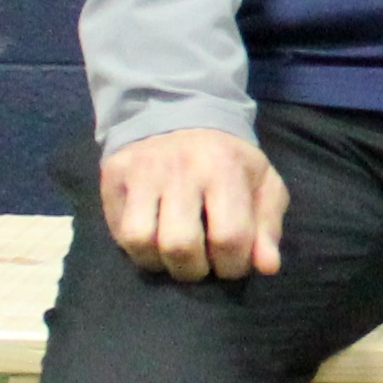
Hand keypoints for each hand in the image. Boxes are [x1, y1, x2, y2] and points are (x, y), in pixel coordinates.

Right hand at [99, 127, 289, 282]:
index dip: (232, 266)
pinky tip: (154, 242)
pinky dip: (137, 250)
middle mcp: (180, 168)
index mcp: (225, 167)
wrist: (181, 112)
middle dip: (194, 270)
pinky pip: (119, 232)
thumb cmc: (228, 160)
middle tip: (201, 264)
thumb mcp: (262, 184)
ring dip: (160, 263)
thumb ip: (268, 226)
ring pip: (141, 241)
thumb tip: (267, 267)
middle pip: (180, 245)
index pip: (228, 237)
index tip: (231, 265)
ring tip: (175, 257)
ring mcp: (143, 172)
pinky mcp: (114, 177)